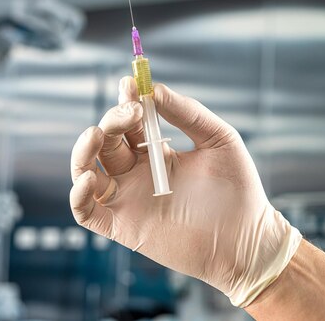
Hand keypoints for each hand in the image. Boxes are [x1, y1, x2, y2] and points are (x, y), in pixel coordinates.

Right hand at [70, 76, 300, 306]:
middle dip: (112, 120)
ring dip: (84, 150)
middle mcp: (137, 173)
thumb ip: (188, 112)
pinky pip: (86, 210)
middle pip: (107, 140)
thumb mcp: (219, 140)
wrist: (246, 241)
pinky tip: (91, 179)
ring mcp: (127, 199)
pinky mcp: (121, 226)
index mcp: (157, 152)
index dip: (126, 101)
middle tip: (132, 111)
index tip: (130, 84)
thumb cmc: (238, 191)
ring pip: (87, 169)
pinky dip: (78, 194)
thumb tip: (154, 88)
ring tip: (96, 134)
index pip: (129, 122)